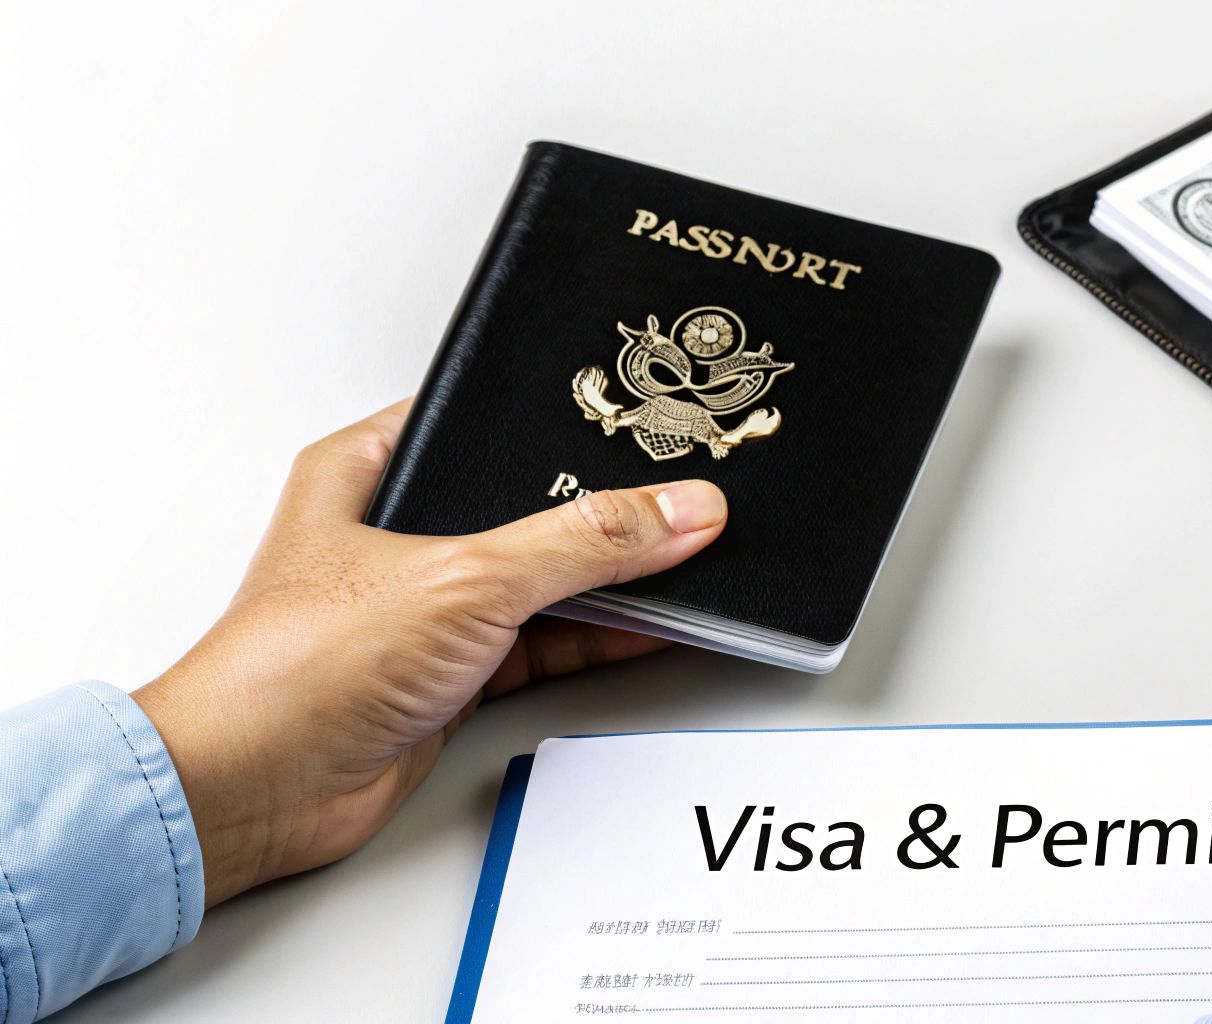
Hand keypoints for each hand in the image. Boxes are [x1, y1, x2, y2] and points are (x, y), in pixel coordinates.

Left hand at [134, 401, 727, 905]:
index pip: (484, 427)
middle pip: (524, 509)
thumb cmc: (296, 669)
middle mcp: (396, 534)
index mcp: (369, 471)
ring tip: (685, 560)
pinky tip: (653, 625)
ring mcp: (427, 607)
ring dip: (606, 583)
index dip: (558, 426)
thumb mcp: (467, 577)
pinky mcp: (452, 673)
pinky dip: (600, 639)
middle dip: (595, 513)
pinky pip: (546, 642)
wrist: (258, 791)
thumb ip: (583, 543)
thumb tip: (674, 511)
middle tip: (672, 494)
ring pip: (541, 580)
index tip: (638, 425)